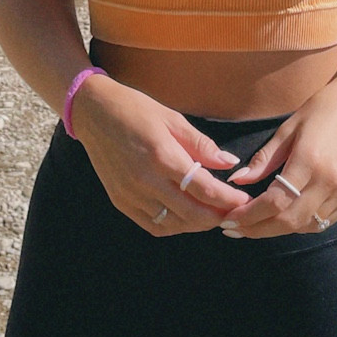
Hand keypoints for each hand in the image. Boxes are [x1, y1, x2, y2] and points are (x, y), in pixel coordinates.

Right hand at [70, 74, 254, 234]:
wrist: (93, 113)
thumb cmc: (135, 110)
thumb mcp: (172, 119)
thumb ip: (201, 145)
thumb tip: (229, 162)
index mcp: (162, 155)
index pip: (203, 188)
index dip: (227, 199)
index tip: (242, 201)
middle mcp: (145, 180)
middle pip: (191, 213)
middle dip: (217, 216)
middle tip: (233, 212)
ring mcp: (130, 194)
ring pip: (173, 224)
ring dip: (197, 224)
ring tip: (212, 215)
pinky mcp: (120, 201)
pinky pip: (152, 225)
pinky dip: (174, 226)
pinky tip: (185, 217)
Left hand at [219, 65, 336, 238]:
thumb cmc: (322, 110)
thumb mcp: (287, 129)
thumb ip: (264, 159)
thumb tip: (237, 180)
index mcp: (310, 161)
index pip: (274, 202)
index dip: (249, 216)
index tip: (229, 219)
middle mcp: (330, 182)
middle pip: (289, 221)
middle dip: (258, 229)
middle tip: (235, 228)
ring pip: (306, 226)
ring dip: (278, 229)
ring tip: (255, 224)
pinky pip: (323, 221)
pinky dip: (301, 224)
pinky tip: (285, 217)